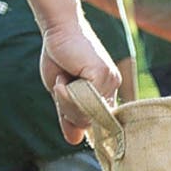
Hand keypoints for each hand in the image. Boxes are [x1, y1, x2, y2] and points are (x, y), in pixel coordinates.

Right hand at [40, 15, 120, 144]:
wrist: (58, 29)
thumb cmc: (59, 56)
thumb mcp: (61, 92)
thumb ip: (69, 115)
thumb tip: (74, 141)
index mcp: (104, 92)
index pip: (96, 123)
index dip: (79, 122)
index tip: (66, 113)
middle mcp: (111, 88)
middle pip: (88, 122)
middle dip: (68, 110)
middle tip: (60, 85)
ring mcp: (109, 81)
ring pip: (85, 114)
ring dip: (65, 100)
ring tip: (63, 77)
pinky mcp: (102, 75)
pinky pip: (83, 101)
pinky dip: (67, 93)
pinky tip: (64, 76)